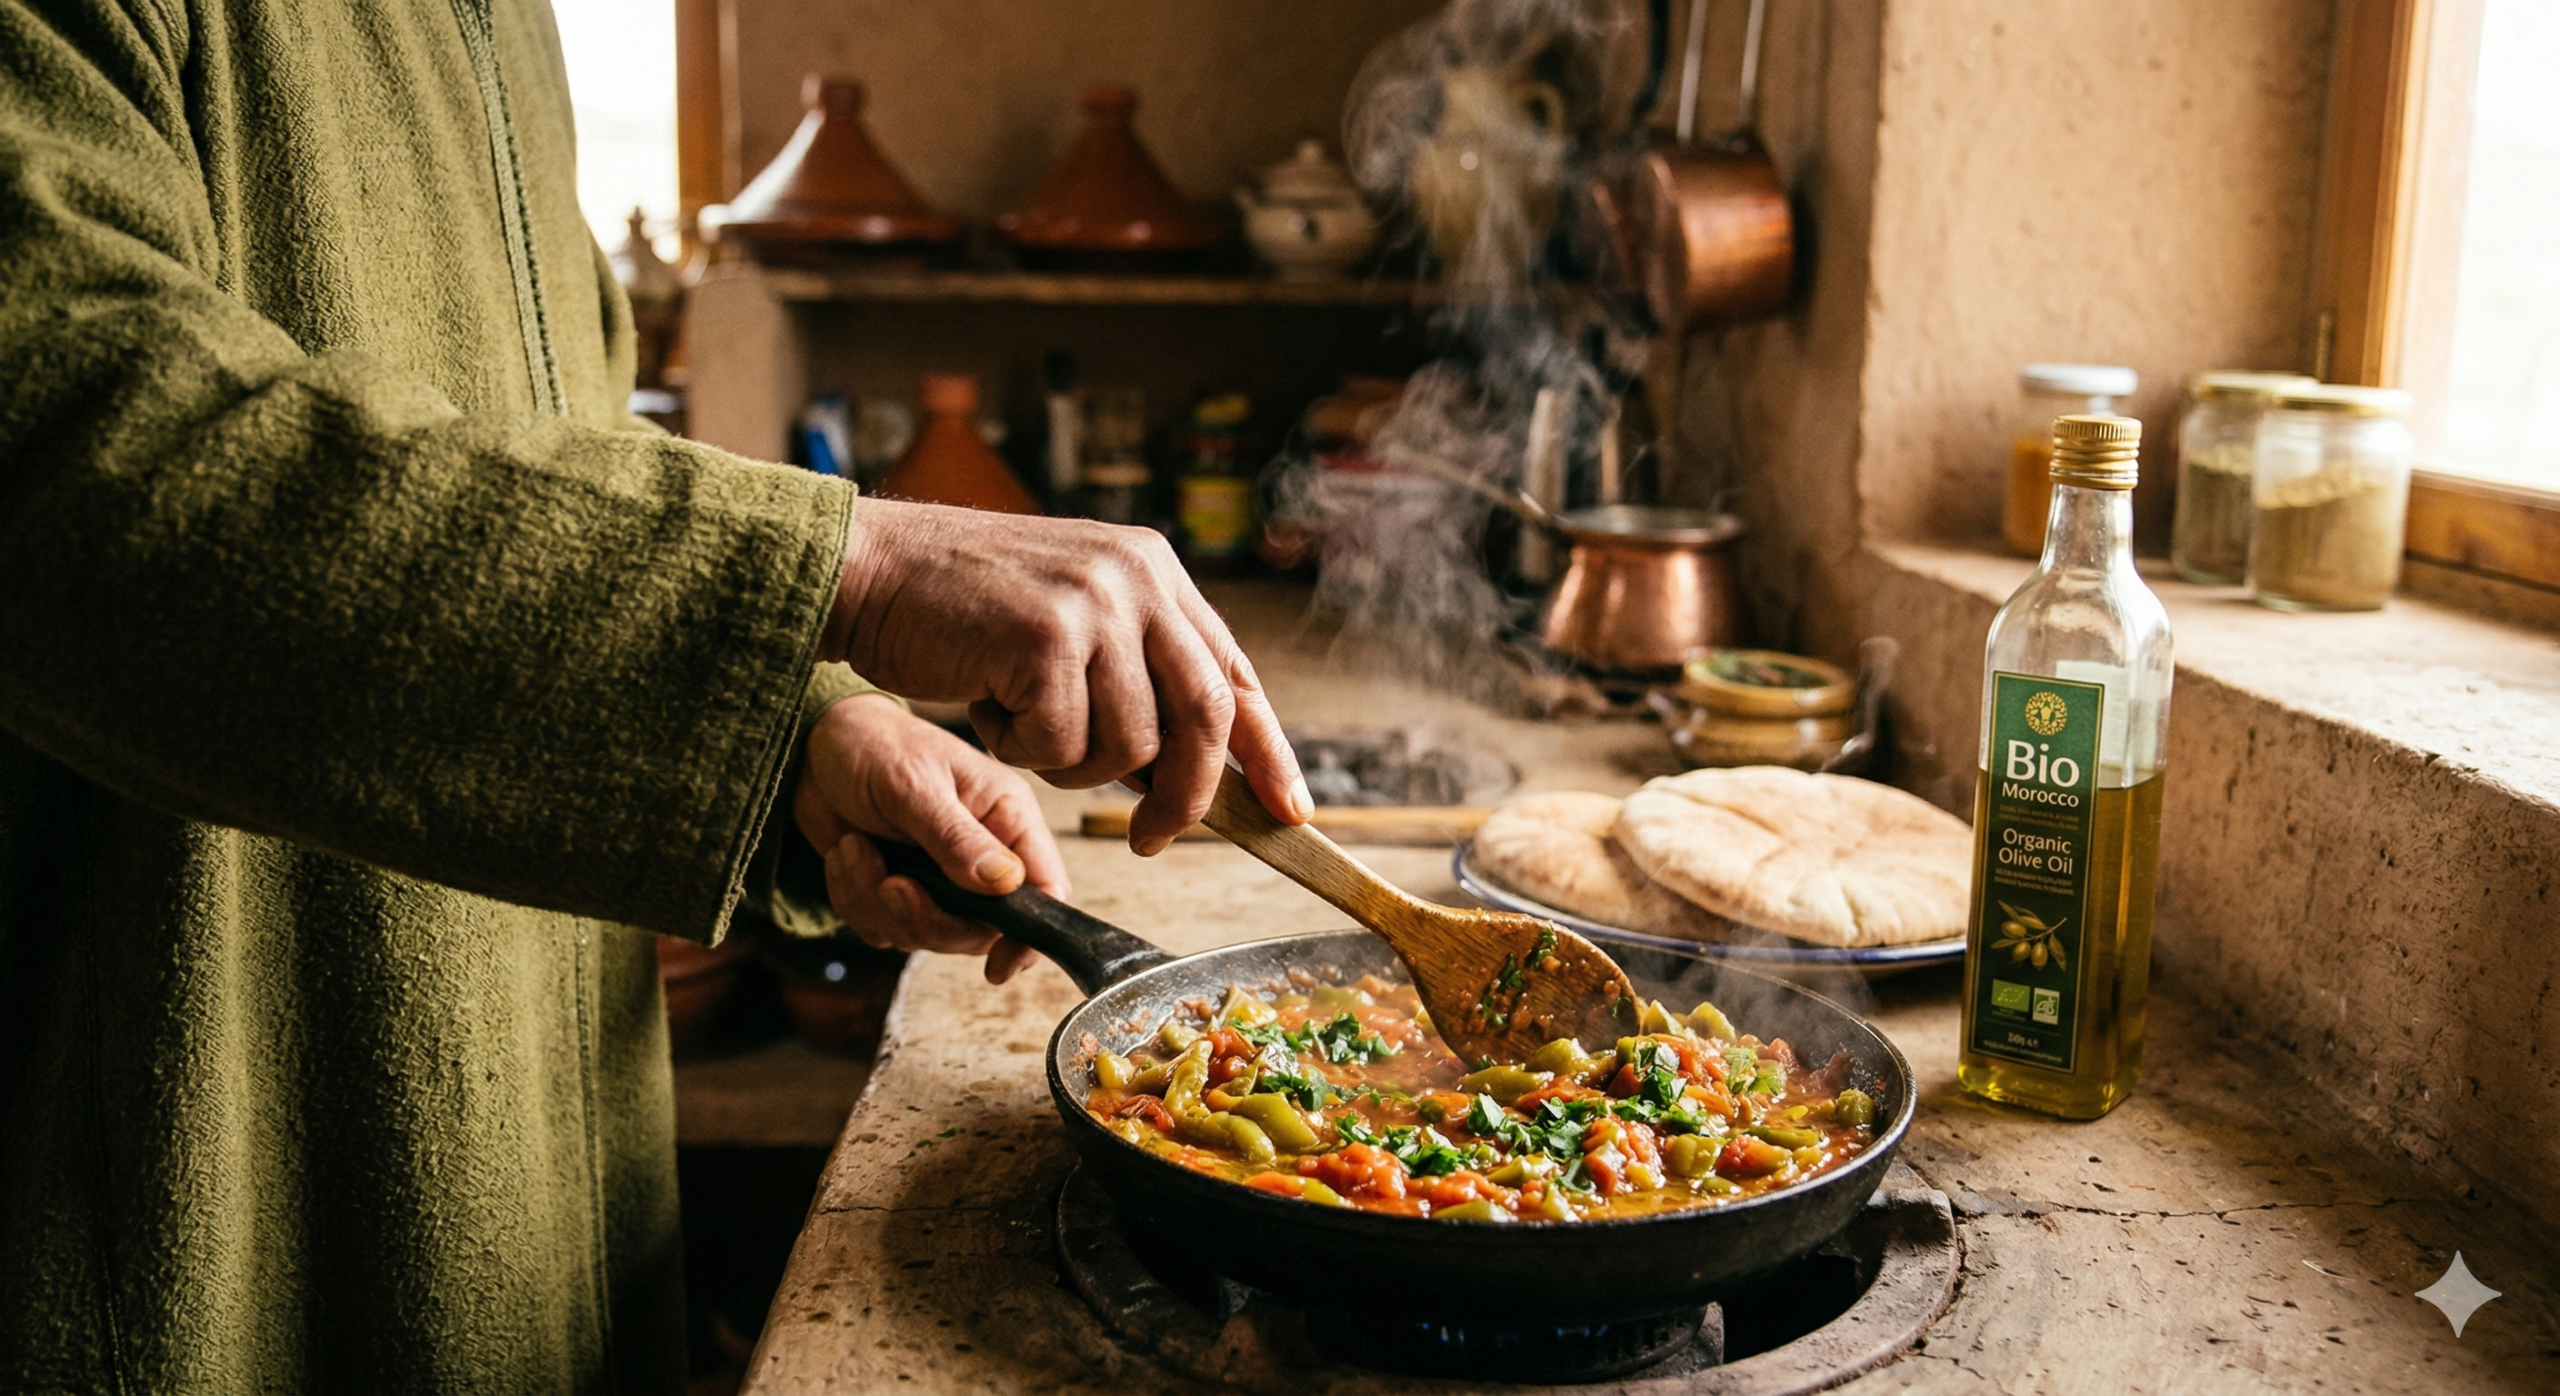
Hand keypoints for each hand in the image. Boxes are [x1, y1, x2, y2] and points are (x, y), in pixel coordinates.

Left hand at [793, 693, 1067, 983]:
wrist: (816, 745)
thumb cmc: (875, 746)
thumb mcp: (913, 785)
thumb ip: (957, 837)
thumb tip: (1006, 883)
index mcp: (1007, 818)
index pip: (1045, 889)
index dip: (1030, 935)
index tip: (998, 964)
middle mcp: (982, 853)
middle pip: (980, 929)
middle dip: (928, 917)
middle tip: (891, 883)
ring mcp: (939, 878)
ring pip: (926, 934)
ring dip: (878, 903)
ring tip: (854, 848)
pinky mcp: (898, 890)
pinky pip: (882, 927)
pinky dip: (855, 898)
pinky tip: (846, 853)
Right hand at [824, 499, 1309, 852]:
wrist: (870, 571)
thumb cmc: (961, 610)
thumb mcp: (1070, 622)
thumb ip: (1133, 675)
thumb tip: (1187, 772)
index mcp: (1154, 570)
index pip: (1234, 672)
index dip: (1267, 750)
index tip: (1291, 811)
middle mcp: (1137, 577)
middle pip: (1205, 716)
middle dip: (1185, 795)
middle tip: (1150, 838)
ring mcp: (1094, 602)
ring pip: (1127, 744)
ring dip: (1071, 766)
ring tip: (1019, 722)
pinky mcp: (1046, 637)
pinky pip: (1061, 745)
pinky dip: (1022, 751)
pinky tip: (987, 707)